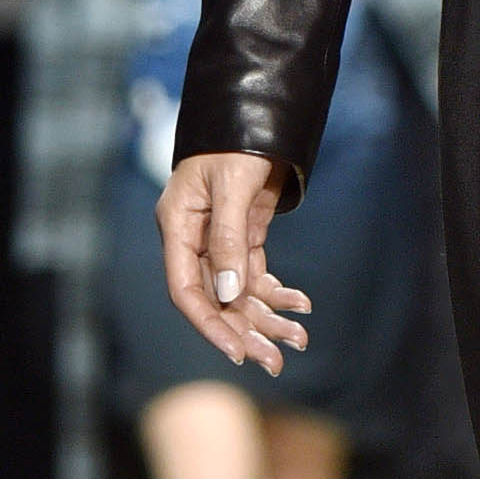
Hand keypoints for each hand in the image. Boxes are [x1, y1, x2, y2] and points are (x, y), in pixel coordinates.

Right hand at [157, 150, 310, 375]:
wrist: (258, 116)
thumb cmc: (237, 143)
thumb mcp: (233, 186)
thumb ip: (229, 238)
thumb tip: (229, 292)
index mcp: (178, 227)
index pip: (186, 290)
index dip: (210, 324)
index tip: (237, 352)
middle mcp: (195, 240)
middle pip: (216, 299)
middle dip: (246, 331)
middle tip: (276, 361)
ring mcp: (219, 240)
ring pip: (239, 292)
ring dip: (267, 318)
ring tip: (299, 340)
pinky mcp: (244, 235)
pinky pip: (256, 275)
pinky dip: (277, 293)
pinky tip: (301, 305)